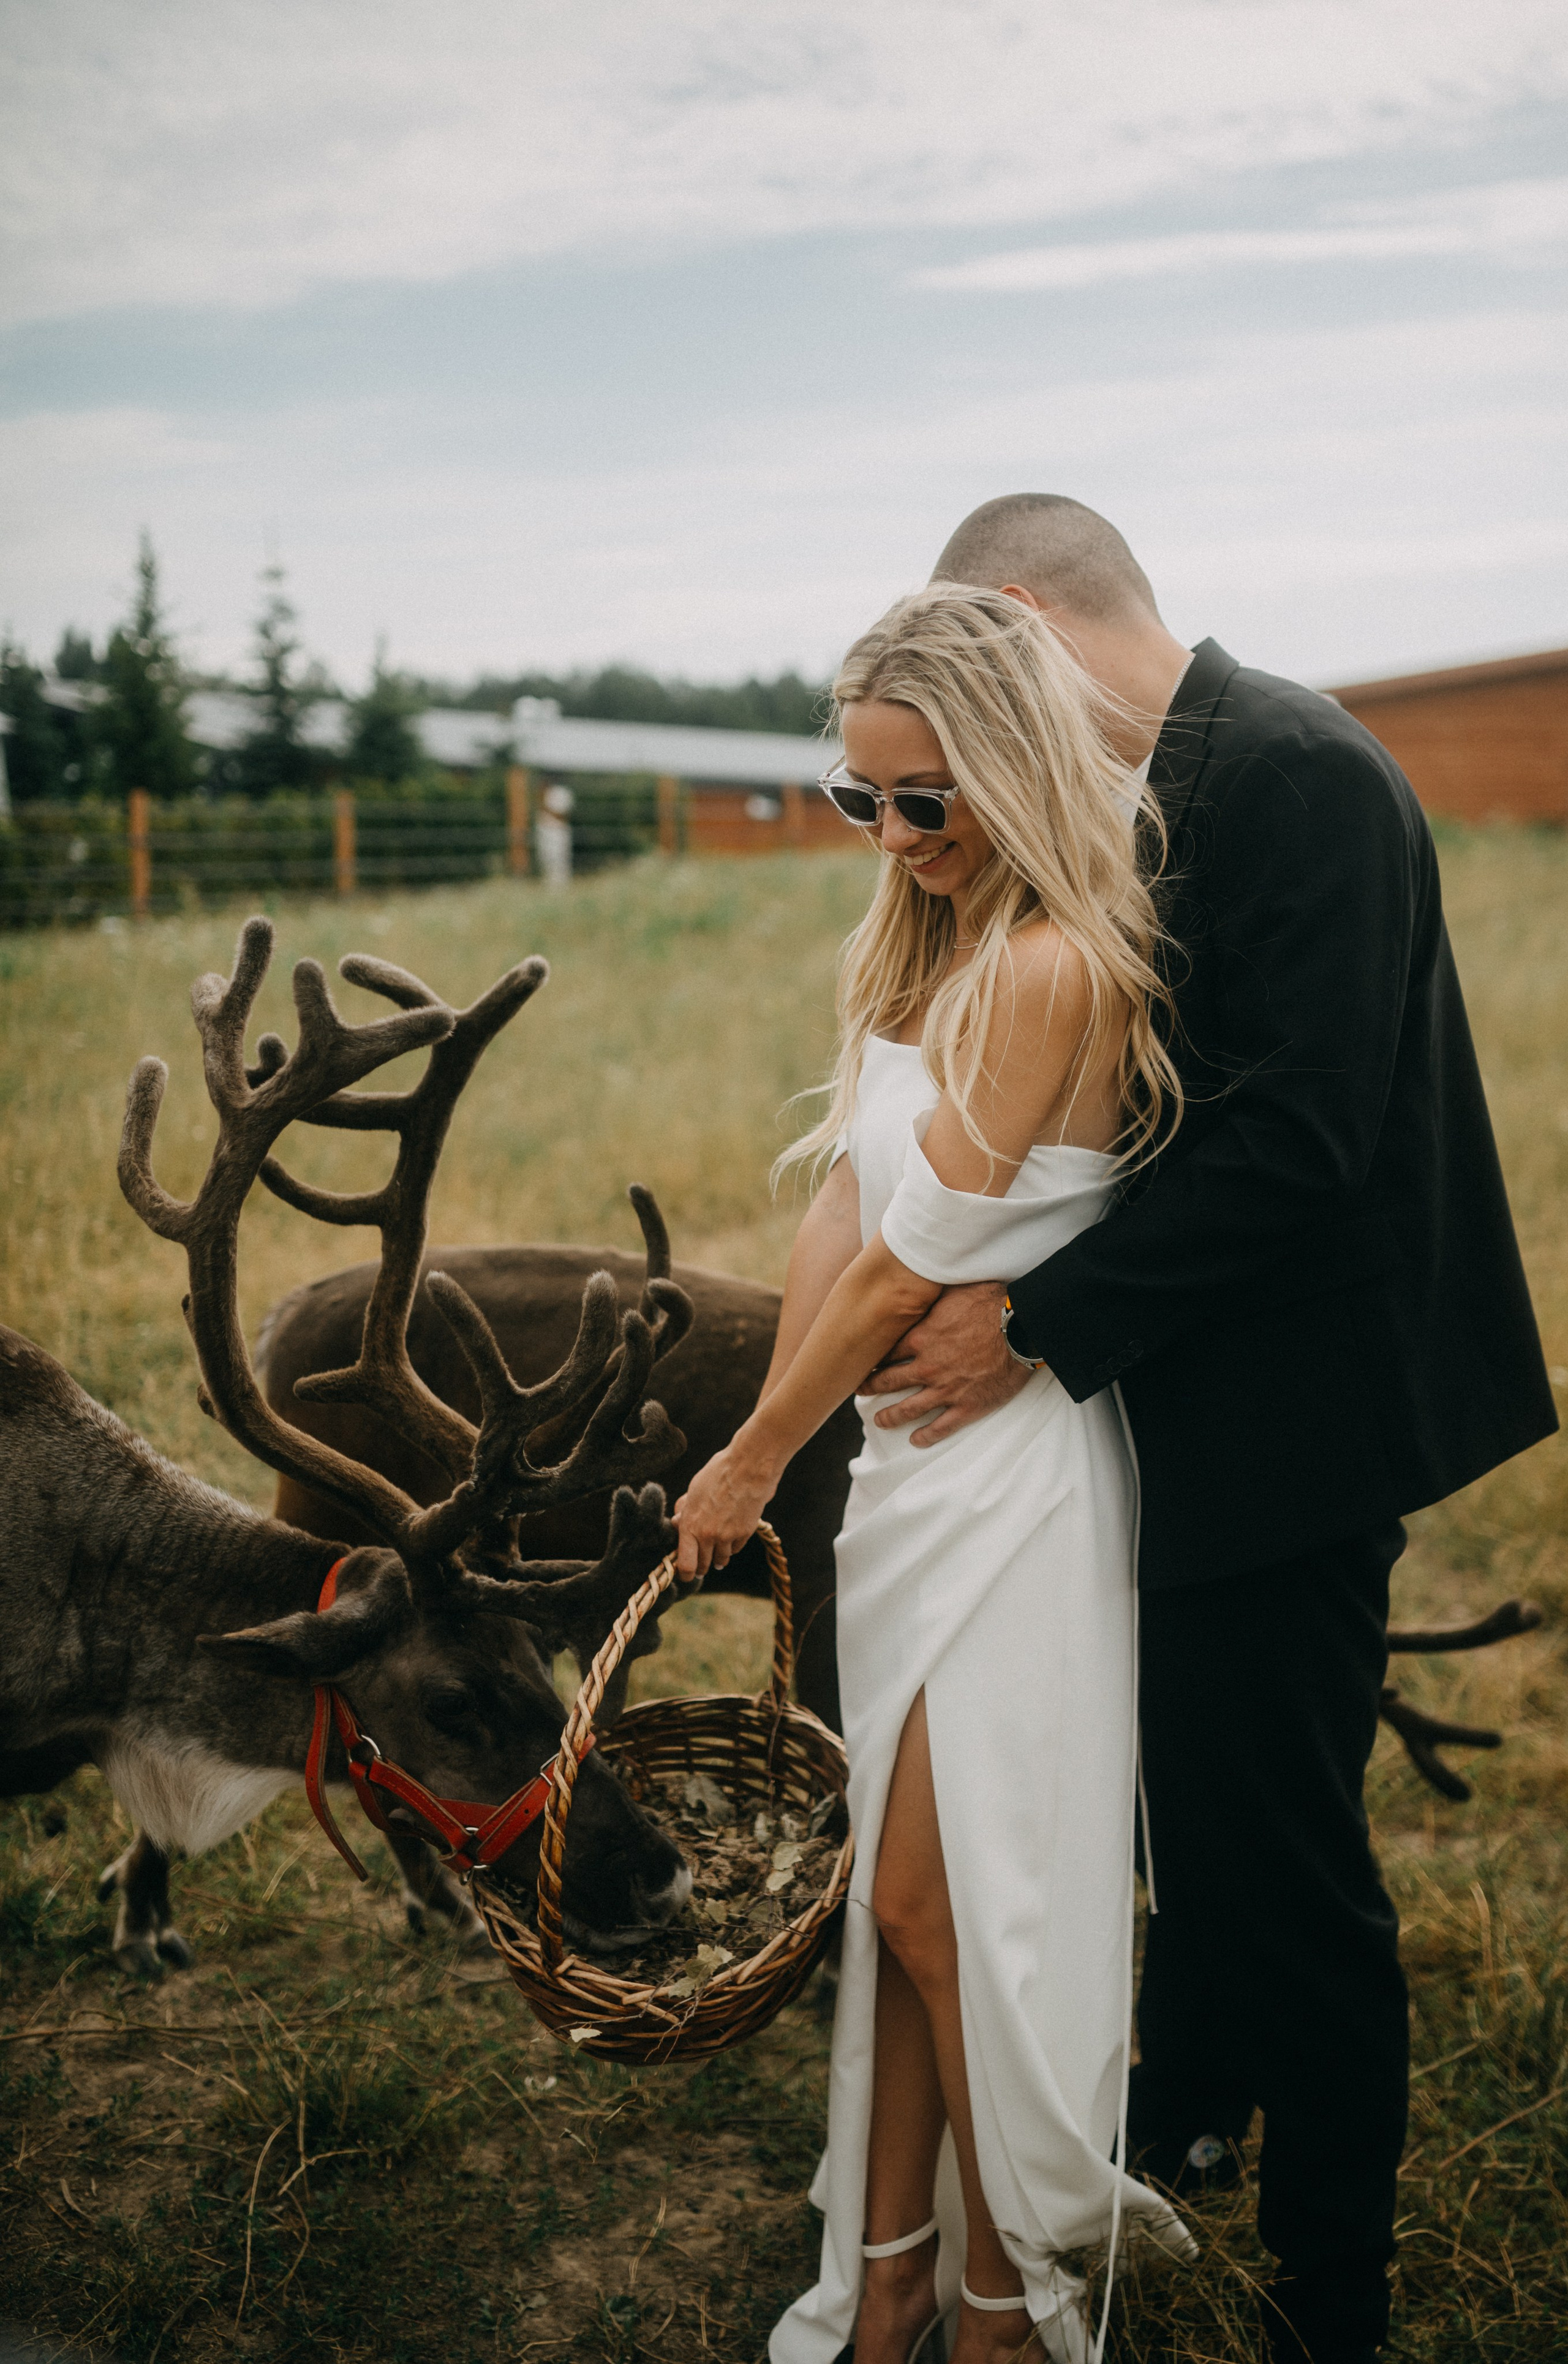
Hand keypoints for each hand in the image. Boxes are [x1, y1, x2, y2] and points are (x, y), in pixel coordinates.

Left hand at [674, 1439, 779, 1579]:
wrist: (748, 1467)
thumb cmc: (718, 1473)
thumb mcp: (694, 1490)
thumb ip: (685, 1509)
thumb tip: (677, 1522)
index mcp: (690, 1525)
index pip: (685, 1564)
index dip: (685, 1573)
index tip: (686, 1573)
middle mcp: (708, 1535)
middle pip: (703, 1566)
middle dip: (701, 1567)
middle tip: (701, 1564)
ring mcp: (727, 1536)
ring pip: (721, 1560)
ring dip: (718, 1558)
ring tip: (717, 1553)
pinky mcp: (745, 1533)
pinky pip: (735, 1549)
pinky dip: (732, 1546)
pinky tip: (732, 1536)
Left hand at [860, 1279, 1034, 1444]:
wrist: (1022, 1327)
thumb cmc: (990, 1303)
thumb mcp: (952, 1291)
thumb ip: (930, 1295)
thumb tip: (913, 1280)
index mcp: (921, 1338)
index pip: (886, 1352)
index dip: (871, 1359)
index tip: (862, 1364)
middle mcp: (927, 1367)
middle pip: (889, 1381)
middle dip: (871, 1387)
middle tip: (860, 1392)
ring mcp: (946, 1389)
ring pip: (909, 1409)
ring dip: (890, 1417)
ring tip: (879, 1421)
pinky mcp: (967, 1406)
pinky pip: (941, 1427)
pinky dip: (927, 1436)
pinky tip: (916, 1440)